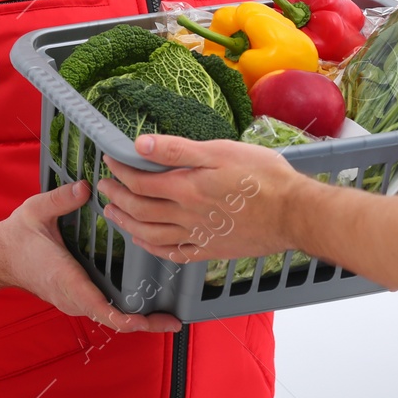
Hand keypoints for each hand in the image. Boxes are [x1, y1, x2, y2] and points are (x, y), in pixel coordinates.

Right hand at [0, 181, 179, 333]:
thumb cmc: (17, 237)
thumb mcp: (36, 211)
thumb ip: (61, 199)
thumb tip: (85, 187)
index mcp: (65, 278)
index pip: (99, 307)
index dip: (125, 318)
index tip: (147, 321)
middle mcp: (72, 296)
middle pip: (112, 319)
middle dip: (143, 323)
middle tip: (173, 320)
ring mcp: (73, 301)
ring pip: (109, 316)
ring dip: (136, 319)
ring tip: (166, 315)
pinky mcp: (75, 298)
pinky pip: (103, 309)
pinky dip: (124, 311)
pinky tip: (143, 303)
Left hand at [98, 135, 301, 262]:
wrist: (294, 212)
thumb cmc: (263, 176)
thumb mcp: (220, 151)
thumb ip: (177, 150)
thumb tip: (141, 144)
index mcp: (186, 188)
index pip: (140, 181)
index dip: (120, 170)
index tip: (109, 159)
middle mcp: (186, 216)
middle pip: (140, 209)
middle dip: (117, 197)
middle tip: (103, 187)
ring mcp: (198, 236)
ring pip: (150, 235)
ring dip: (127, 224)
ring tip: (112, 215)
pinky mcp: (212, 250)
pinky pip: (174, 254)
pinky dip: (154, 248)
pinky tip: (146, 243)